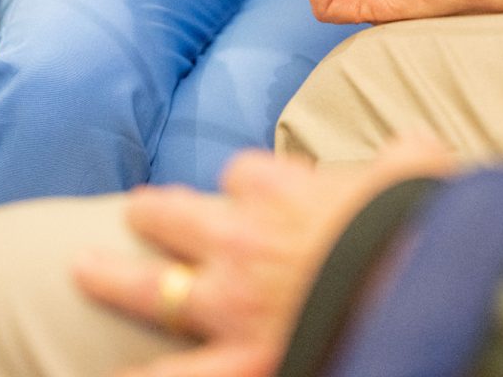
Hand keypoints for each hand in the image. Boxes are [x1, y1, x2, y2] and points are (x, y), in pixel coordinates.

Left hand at [72, 137, 452, 376]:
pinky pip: (180, 376)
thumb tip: (412, 149)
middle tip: (139, 211)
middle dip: (155, 212)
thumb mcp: (418, 170)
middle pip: (177, 212)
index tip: (256, 190)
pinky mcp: (240, 358)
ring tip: (83, 266)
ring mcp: (231, 302)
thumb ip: (406, 155)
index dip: (248, 182)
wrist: (418, 286)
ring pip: (155, 284)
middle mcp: (241, 238)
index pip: (241, 171)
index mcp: (280, 190)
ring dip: (116, 275)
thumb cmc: (419, 224)